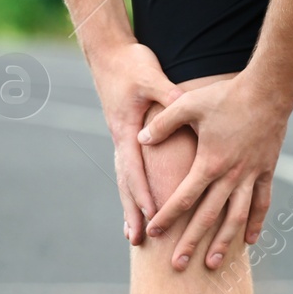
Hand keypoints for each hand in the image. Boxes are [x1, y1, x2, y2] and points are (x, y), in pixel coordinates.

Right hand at [87, 41, 183, 244]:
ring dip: (129, 208)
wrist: (108, 53)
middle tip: (136, 240)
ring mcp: (121, 139)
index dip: (143, 192)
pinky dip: (131, 191)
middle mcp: (121, 139)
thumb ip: (168, 96)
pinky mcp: (125, 137)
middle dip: (131, 212)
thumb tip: (184, 108)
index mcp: (127, 130)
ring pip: (124, 180)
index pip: (135, 168)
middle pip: (125, 183)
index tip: (152, 214)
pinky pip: (128, 170)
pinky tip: (135, 208)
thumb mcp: (151, 77)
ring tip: (131, 235)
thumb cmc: (131, 64)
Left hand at [138, 72, 292, 270]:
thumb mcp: (188, 104)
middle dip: (190, 242)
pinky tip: (249, 241)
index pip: (183, 198)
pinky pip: (261, 203)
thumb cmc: (226, 95)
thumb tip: (140, 139)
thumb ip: (163, 124)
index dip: (167, 217)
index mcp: (209, 162)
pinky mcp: (266, 171)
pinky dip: (255, 223)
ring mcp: (251, 175)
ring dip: (223, 243)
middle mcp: (231, 175)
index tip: (153, 233)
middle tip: (176, 265)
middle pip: (207, 217)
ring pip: (235, 218)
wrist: (269, 89)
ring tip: (212, 264)